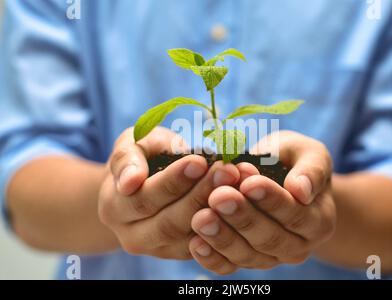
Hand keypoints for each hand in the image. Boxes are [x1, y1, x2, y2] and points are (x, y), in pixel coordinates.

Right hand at [98, 127, 239, 258]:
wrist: (142, 187)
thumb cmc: (140, 159)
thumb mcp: (130, 146)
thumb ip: (128, 159)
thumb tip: (132, 180)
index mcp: (115, 208)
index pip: (144, 199)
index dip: (173, 181)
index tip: (199, 161)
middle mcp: (133, 236)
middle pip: (169, 223)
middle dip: (200, 195)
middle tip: (227, 171)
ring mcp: (158, 250)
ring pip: (190, 237)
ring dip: (216, 210)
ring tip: (236, 182)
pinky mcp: (182, 254)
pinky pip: (205, 246)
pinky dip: (224, 224)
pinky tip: (239, 199)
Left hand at [188, 131, 335, 273]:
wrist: (282, 181)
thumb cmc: (293, 162)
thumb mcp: (308, 154)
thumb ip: (310, 169)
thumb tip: (300, 190)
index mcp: (318, 220)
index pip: (296, 214)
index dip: (272, 200)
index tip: (249, 183)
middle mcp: (298, 246)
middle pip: (270, 238)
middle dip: (242, 218)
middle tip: (218, 197)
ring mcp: (271, 258)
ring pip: (248, 255)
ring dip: (222, 237)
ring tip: (201, 217)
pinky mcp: (247, 261)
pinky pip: (230, 266)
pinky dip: (212, 258)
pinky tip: (195, 242)